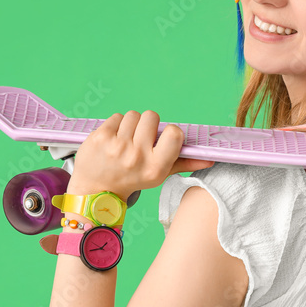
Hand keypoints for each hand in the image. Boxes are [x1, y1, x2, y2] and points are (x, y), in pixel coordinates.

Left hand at [66, 110, 214, 199]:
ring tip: (125, 141)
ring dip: (130, 124)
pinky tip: (112, 140)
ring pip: (133, 115)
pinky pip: (116, 116)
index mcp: (155, 167)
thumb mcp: (158, 175)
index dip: (168, 132)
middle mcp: (136, 157)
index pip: (174, 132)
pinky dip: (115, 125)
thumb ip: (184, 164)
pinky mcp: (100, 137)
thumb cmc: (131, 179)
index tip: (161, 139)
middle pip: (151, 116)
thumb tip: (209, 159)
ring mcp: (117, 146)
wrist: (96, 191)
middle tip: (139, 139)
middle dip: (147, 124)